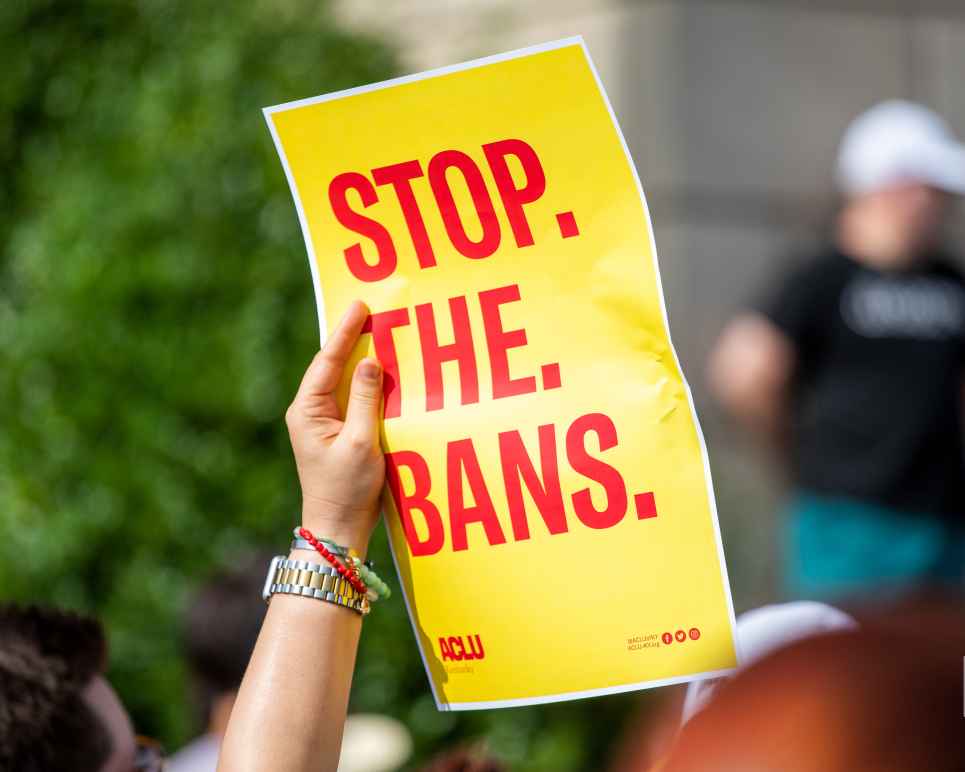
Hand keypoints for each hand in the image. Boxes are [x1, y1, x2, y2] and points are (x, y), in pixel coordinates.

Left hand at [285, 300, 383, 551]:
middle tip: (372, 309)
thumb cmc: (347, 489)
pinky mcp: (340, 434)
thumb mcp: (360, 441)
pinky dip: (369, 383)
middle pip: (333, 366)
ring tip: (380, 332)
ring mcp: (325, 423)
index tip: (359, 305)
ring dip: (362, 359)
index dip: (345, 332)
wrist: (339, 529)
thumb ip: (366, 399)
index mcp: (307, 411)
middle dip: (353, 339)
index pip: (327, 361)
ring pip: (344, 381)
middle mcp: (312, 412)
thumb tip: (370, 361)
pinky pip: (354, 399)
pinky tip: (385, 372)